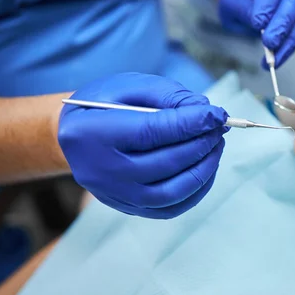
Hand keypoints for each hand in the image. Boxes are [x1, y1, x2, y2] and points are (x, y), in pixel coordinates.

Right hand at [58, 73, 228, 218]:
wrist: (73, 136)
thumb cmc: (103, 105)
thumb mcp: (129, 86)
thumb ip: (168, 96)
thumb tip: (207, 112)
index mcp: (93, 133)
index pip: (151, 132)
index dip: (190, 123)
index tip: (218, 114)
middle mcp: (101, 171)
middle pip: (164, 163)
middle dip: (201, 143)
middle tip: (220, 127)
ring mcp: (114, 195)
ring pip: (170, 192)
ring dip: (204, 169)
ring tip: (216, 145)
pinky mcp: (128, 208)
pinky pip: (170, 208)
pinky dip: (196, 190)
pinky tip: (207, 167)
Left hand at [219, 0, 294, 68]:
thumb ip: (245, 9)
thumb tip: (262, 27)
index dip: (267, 3)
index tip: (258, 23)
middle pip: (293, 0)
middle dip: (282, 25)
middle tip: (269, 44)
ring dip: (288, 42)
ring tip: (272, 60)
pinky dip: (290, 47)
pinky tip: (277, 59)